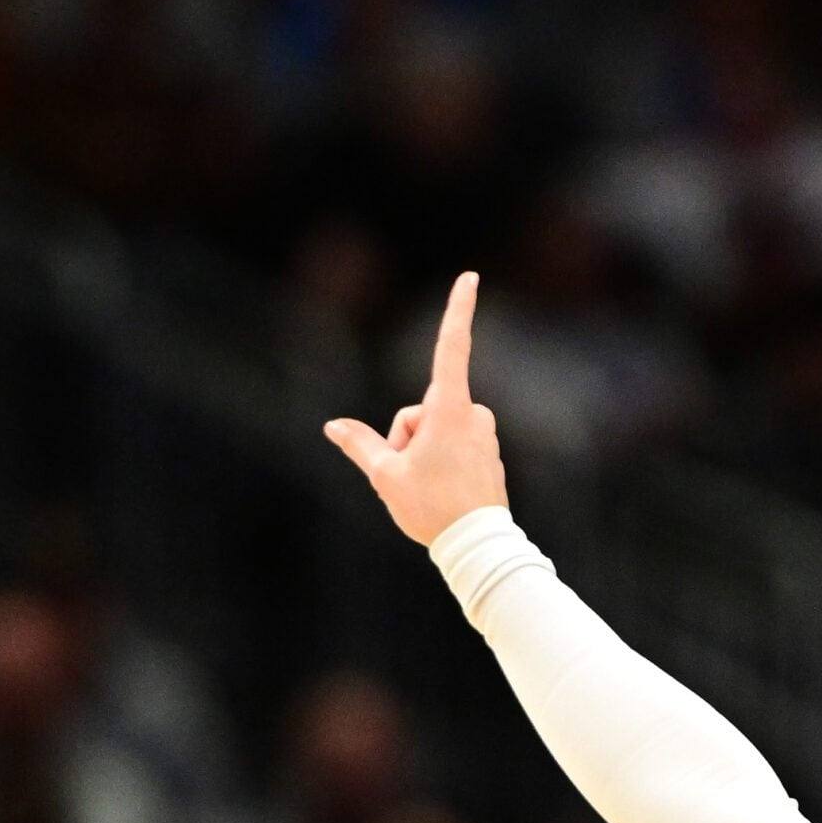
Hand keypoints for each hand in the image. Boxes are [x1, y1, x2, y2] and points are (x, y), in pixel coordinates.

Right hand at [325, 271, 509, 543]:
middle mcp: (474, 414)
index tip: (470, 276)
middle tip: (411, 474)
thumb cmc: (432, 508)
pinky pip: (453, 446)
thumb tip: (332, 427)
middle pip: (421, 409)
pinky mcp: (489, 453)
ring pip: (437, 429)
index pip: (450, 346)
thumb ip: (360, 444)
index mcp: (449, 408)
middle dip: (408, 435)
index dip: (458, 309)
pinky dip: (442, 462)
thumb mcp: (385, 476)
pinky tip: (446, 492)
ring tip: (430, 486)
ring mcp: (484, 434)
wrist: (478, 546)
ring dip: (424, 450)